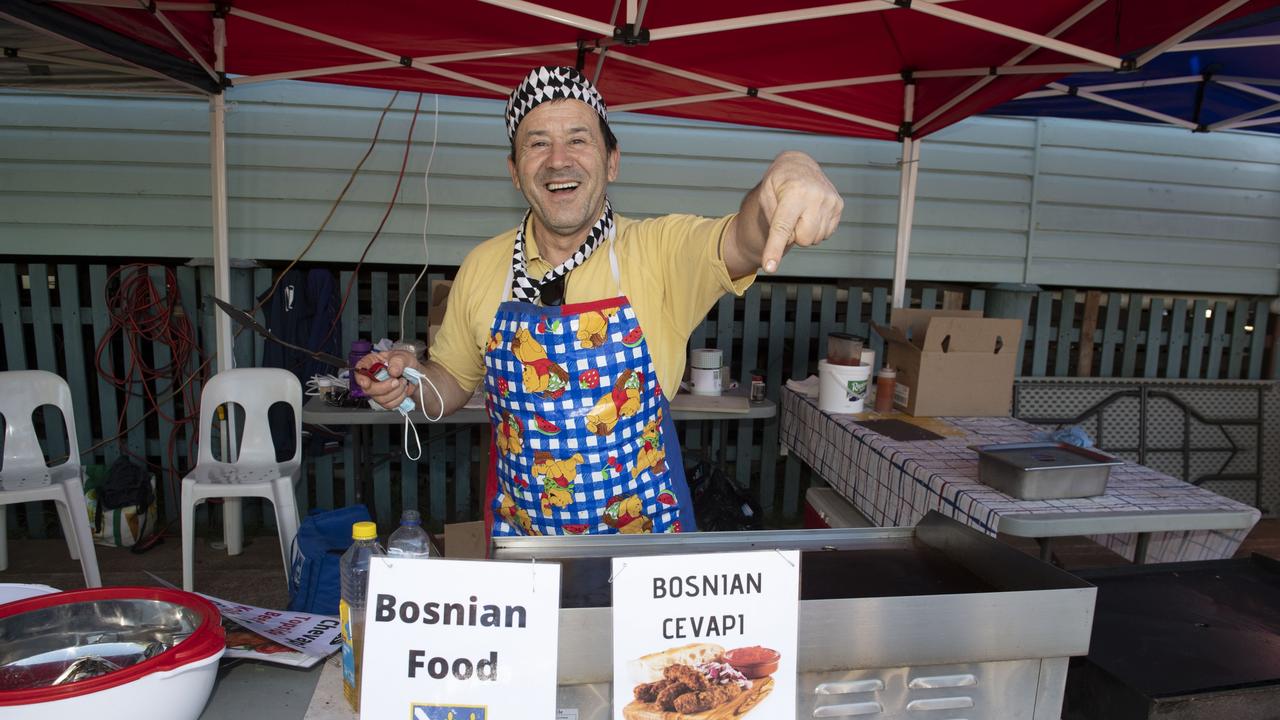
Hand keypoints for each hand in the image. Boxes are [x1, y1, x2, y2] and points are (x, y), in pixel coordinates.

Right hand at [353, 349, 418, 409]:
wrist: (415, 373)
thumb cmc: (405, 362)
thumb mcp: (404, 356)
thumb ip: (398, 361)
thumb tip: (392, 371)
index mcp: (372, 362)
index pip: (360, 369)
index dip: (360, 377)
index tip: (366, 382)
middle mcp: (372, 377)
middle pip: (368, 389)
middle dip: (384, 387)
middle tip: (397, 381)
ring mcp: (377, 390)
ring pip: (380, 399)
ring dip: (396, 392)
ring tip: (403, 382)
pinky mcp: (385, 399)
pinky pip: (389, 404)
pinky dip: (399, 398)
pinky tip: (403, 390)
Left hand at [758, 151, 842, 272]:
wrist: (798, 165)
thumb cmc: (778, 182)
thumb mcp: (765, 194)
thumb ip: (771, 219)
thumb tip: (784, 242)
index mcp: (794, 192)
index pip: (783, 227)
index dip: (775, 249)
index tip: (770, 267)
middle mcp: (816, 196)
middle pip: (803, 239)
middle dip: (793, 234)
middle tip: (789, 215)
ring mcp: (831, 201)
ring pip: (815, 239)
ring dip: (804, 231)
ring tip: (800, 211)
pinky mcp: (839, 206)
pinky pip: (825, 234)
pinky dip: (815, 228)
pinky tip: (811, 212)